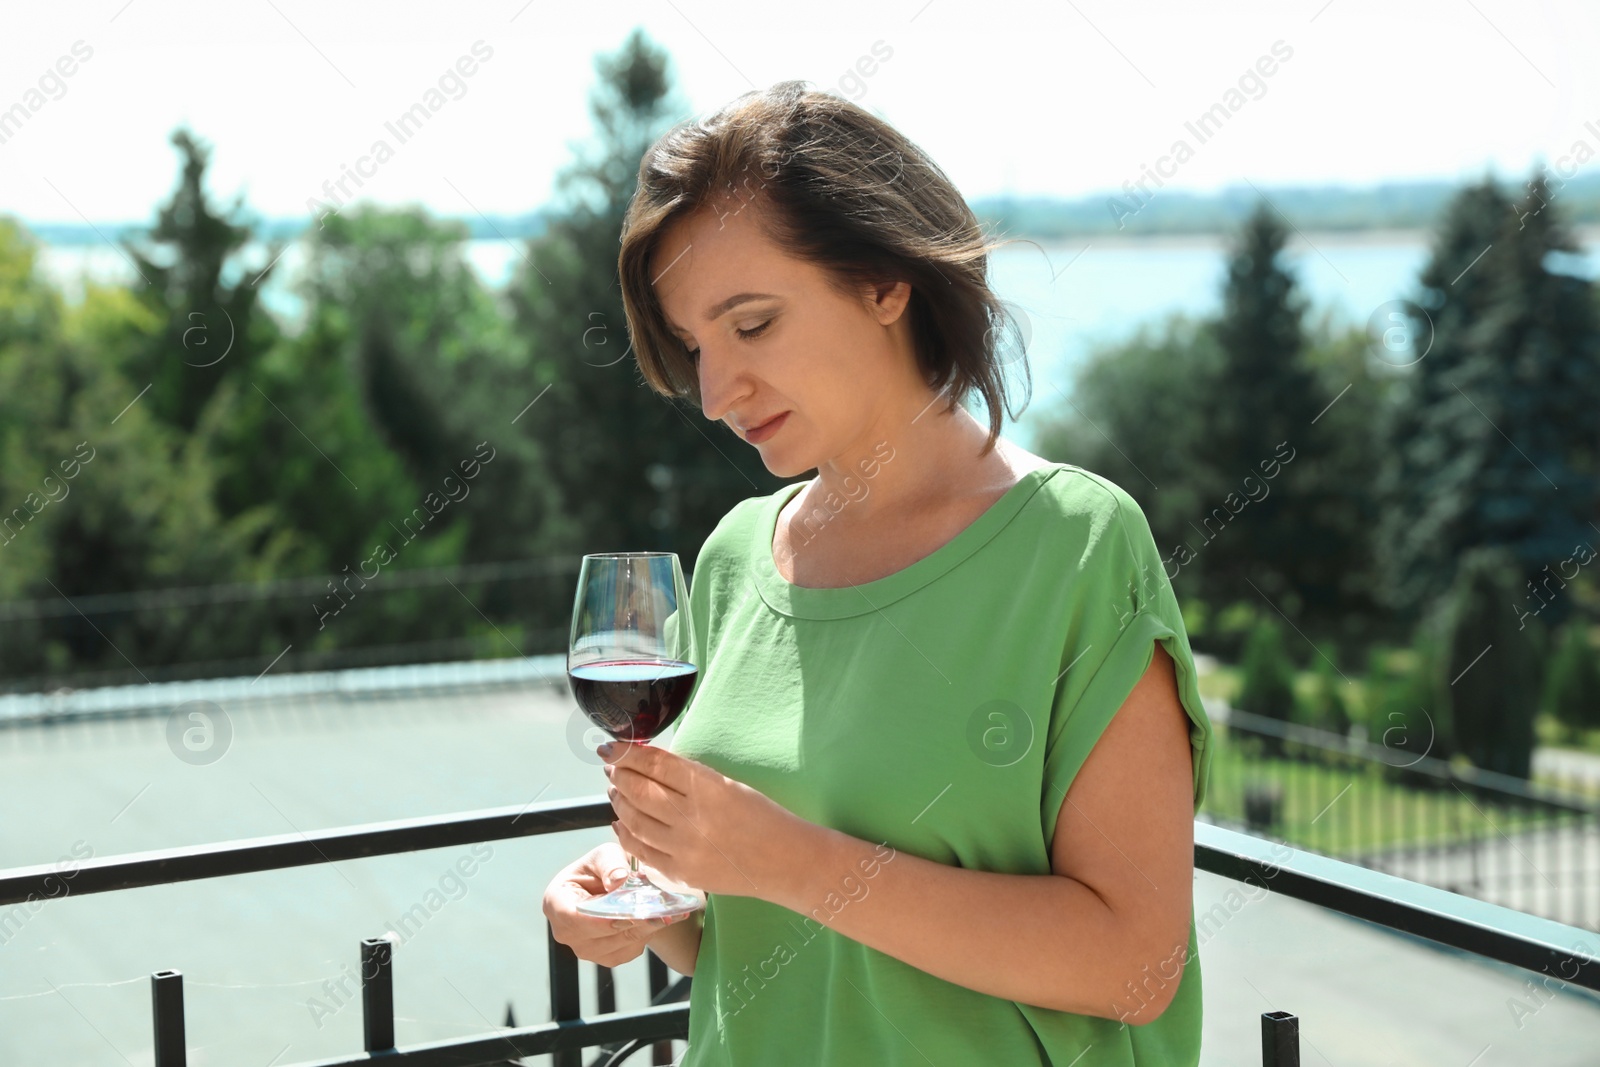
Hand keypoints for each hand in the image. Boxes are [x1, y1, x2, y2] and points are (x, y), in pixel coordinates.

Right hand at [541, 842, 692, 968]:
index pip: (572, 916)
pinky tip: (652, 918)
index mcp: (556, 901)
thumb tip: (619, 880)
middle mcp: (565, 931)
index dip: (600, 917)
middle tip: (658, 910)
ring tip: (661, 910)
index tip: (628, 910)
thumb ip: (610, 864)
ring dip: (642, 928)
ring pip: (619, 944)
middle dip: (630, 920)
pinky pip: (629, 951)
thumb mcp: (605, 855)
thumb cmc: (602, 867)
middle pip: (599, 934)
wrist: (613, 885)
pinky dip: (644, 935)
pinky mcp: (605, 958)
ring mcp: (584, 949)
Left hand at [601, 740, 810, 900]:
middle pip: (637, 790)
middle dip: (618, 774)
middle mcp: (691, 817)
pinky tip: (621, 823)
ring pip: (633, 820)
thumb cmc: (761, 817)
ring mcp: (683, 848)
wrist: (784, 860)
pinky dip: (625, 834)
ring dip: (619, 802)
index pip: (655, 764)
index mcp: (707, 787)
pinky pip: (641, 851)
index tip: (612, 746)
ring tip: (616, 790)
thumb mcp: (727, 784)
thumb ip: (688, 776)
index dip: (627, 753)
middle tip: (612, 766)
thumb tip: (649, 764)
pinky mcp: (680, 873)